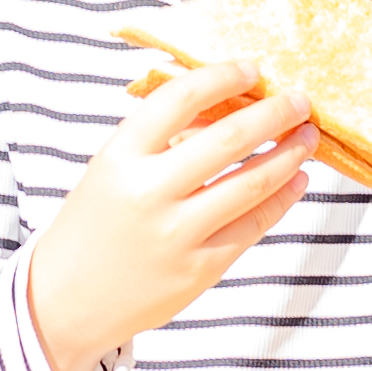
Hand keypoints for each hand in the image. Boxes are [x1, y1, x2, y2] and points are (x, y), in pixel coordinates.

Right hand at [27, 62, 317, 370]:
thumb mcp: (110, 169)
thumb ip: (161, 140)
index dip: (223, 77)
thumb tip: (231, 106)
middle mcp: (148, 193)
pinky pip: (253, 226)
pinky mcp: (199, 270)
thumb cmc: (94, 225)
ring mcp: (176, 235)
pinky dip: (281, 199)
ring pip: (252, 184)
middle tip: (300, 101)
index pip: (180, 98)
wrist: (64, 301)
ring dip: (289, 155)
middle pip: (229, 139)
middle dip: (275, 113)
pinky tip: (295, 181)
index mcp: (119, 157)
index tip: (252, 69)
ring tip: (307, 138)